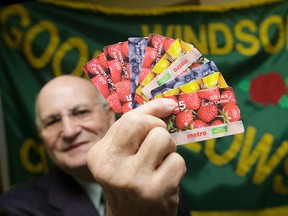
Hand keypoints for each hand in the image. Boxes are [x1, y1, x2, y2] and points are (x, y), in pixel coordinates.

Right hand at [87, 98, 186, 215]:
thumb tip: (168, 103)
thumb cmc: (129, 178)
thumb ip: (137, 125)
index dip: (152, 112)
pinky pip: (178, 161)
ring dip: (168, 149)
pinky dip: (176, 167)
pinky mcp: (155, 192)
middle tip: (158, 142)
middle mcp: (111, 167)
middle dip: (159, 128)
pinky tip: (165, 179)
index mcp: (99, 154)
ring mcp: (133, 180)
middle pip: (145, 124)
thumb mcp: (122, 152)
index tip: (165, 109)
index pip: (130, 119)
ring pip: (163, 139)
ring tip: (160, 162)